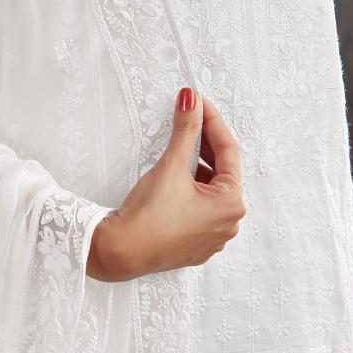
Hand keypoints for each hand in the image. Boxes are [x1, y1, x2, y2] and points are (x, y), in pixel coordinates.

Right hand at [87, 88, 245, 281]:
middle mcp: (229, 223)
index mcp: (231, 204)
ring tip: (179, 146)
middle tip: (189, 118)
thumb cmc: (149, 216)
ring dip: (198, 165)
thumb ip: (186, 130)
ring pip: (211, 188)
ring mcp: (213, 236)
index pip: (229, 150)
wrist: (121, 252)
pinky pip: (201, 207)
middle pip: (222, 170)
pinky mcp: (195, 243)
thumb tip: (192, 100)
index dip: (212, 121)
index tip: (198, 101)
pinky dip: (191, 186)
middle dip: (206, 143)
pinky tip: (175, 175)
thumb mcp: (171, 165)